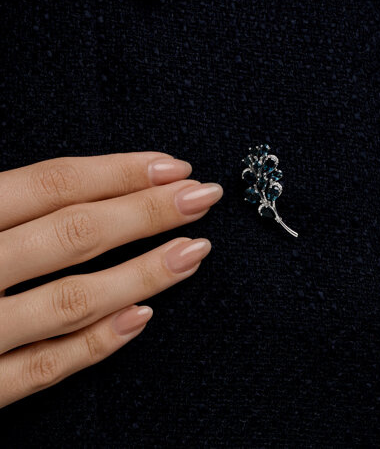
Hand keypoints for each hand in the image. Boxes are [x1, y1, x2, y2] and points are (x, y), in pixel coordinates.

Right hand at [0, 152, 222, 407]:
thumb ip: (4, 201)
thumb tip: (71, 181)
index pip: (53, 184)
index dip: (119, 173)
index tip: (173, 167)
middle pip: (74, 233)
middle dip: (147, 213)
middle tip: (202, 197)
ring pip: (70, 300)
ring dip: (142, 274)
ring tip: (194, 252)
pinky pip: (39, 371)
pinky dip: (93, 345)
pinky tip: (142, 318)